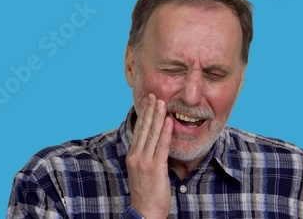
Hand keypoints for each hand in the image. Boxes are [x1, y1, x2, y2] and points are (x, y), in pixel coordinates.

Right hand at [126, 93, 173, 218]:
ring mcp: (145, 162)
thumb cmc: (146, 194)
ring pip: (152, 135)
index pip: (139, 131)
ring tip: (162, 103)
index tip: (148, 102)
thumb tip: (155, 144)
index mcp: (133, 157)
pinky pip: (162, 147)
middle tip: (154, 96)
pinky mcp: (155, 168)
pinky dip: (165, 132)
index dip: (144, 115)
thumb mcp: (142, 172)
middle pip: (144, 129)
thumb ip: (147, 157)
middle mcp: (136, 157)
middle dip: (150, 111)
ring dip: (158, 117)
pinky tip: (169, 121)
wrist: (145, 213)